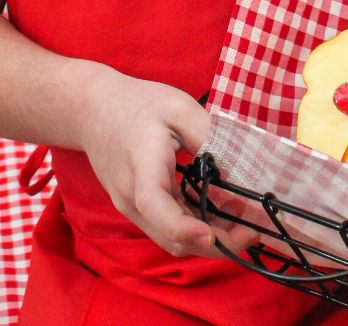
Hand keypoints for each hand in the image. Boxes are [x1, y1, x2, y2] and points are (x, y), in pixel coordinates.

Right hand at [76, 69, 255, 258]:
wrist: (93, 110)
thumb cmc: (137, 105)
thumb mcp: (179, 109)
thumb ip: (209, 137)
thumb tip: (238, 167)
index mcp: (142, 171)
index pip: (157, 209)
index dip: (186, 229)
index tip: (214, 234)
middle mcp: (132, 200)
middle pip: (173, 239)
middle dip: (217, 243)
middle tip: (254, 227)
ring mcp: (133, 208)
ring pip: (173, 240)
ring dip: (210, 237)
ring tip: (243, 214)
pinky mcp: (139, 208)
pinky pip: (169, 228)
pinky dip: (197, 227)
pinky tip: (222, 208)